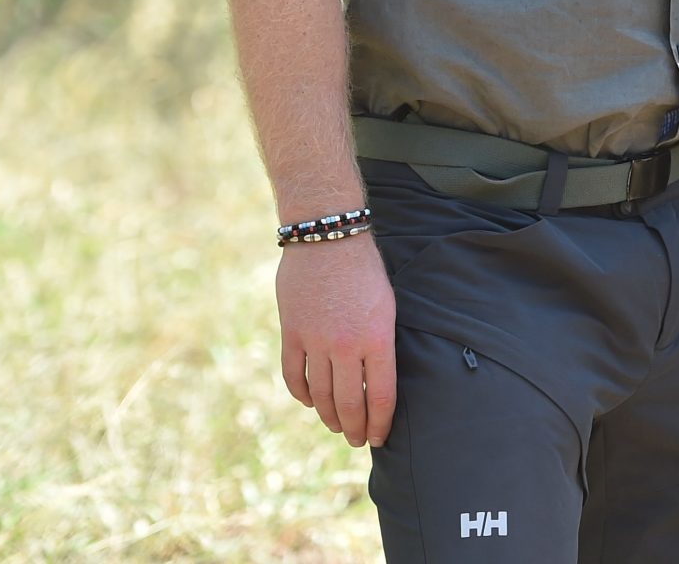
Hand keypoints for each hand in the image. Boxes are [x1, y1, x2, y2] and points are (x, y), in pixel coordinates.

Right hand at [276, 233, 396, 447]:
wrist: (328, 237)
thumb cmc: (365, 270)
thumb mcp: (387, 307)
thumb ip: (381, 345)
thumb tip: (377, 381)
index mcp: (377, 339)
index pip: (381, 396)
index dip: (381, 423)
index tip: (380, 437)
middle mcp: (346, 346)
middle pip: (351, 403)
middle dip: (356, 428)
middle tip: (358, 441)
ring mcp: (316, 341)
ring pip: (322, 395)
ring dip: (330, 417)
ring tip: (337, 427)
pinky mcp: (292, 334)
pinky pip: (295, 376)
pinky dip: (302, 394)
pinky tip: (311, 402)